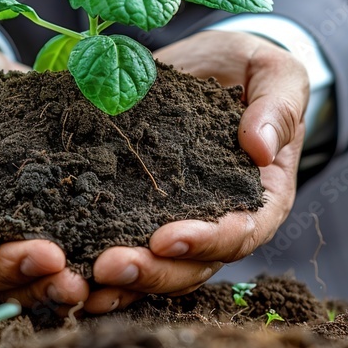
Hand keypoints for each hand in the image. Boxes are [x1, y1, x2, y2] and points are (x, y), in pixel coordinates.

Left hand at [84, 30, 308, 312]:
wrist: (211, 66)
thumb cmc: (249, 70)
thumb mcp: (273, 72)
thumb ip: (276, 106)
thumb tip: (261, 148)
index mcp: (263, 196)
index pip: (241, 232)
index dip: (206, 241)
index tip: (166, 238)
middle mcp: (223, 221)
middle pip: (193, 265)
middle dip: (153, 271)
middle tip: (110, 265)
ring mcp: (182, 222)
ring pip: (158, 269)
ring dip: (123, 282)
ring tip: (85, 280)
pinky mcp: (144, 212)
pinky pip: (128, 250)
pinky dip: (102, 271)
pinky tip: (71, 276)